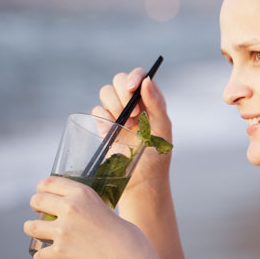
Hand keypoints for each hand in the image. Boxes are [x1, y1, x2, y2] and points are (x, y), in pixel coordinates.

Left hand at [23, 176, 148, 258]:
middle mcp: (70, 208)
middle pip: (36, 201)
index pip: (48, 182)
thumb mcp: (101, 204)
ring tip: (35, 231)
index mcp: (81, 193)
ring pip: (30, 227)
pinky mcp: (60, 252)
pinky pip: (39, 255)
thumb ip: (83, 202)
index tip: (41, 193)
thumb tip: (67, 202)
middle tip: (38, 211)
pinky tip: (44, 258)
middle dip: (35, 205)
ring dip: (31, 229)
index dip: (41, 188)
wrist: (125, 256)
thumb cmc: (119, 232)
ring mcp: (63, 231)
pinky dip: (41, 258)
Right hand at [93, 68, 171, 194]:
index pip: (140, 76)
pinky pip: (97, 110)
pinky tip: (115, 133)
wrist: (141, 182)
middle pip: (119, 80)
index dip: (134, 76)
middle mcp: (132, 103)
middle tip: (134, 113)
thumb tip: (147, 81)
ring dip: (114, 105)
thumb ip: (156, 104)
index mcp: (150, 100)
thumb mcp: (163, 130)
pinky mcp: (103, 125)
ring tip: (127, 125)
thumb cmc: (157, 157)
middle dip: (123, 93)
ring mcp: (116, 113)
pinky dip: (104, 118)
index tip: (133, 88)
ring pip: (106, 92)